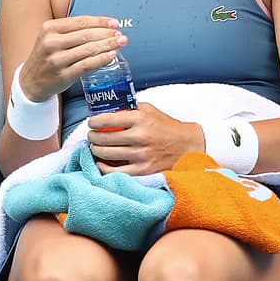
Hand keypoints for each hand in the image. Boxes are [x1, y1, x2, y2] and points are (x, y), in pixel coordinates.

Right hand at [19, 14, 126, 102]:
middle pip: (86, 35)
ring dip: (108, 45)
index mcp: (49, 28)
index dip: (100, 21)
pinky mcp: (63, 75)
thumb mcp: (50, 37)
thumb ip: (71, 30)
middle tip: (121, 35)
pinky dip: (101, 59)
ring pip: (88, 50)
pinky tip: (111, 56)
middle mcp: (51, 42)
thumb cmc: (46, 56)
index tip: (114, 23)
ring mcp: (56, 60)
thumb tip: (103, 26)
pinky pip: (87, 65)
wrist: (30, 80)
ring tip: (120, 43)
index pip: (80, 21)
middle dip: (107, 34)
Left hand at [86, 102, 201, 175]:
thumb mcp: (150, 110)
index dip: (94, 122)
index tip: (91, 123)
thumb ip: (130, 109)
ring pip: (106, 154)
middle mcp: (140, 136)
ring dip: (95, 150)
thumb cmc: (167, 127)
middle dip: (92, 137)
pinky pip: (114, 172)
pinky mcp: (143, 170)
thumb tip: (108, 110)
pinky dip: (103, 167)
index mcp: (140, 119)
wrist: (188, 146)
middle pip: (103, 138)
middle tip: (92, 136)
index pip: (107, 120)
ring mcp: (141, 155)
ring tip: (95, 148)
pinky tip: (101, 162)